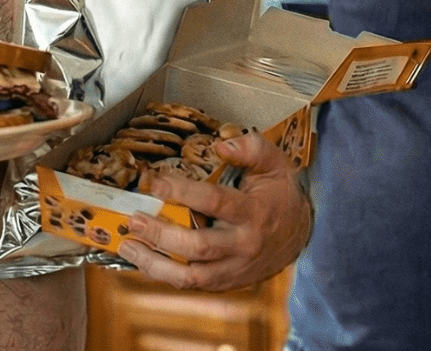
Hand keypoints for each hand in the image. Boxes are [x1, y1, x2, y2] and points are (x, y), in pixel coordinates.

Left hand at [117, 133, 311, 291]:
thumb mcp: (274, 164)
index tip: (156, 182)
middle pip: (198, 246)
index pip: (215, 202)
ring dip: (155, 264)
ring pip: (191, 276)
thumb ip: (250, 149)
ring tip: (129, 247)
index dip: (183, 192)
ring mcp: (234, 268)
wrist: (302, 235)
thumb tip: (220, 145)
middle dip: (161, 234)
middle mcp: (244, 244)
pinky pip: (191, 284)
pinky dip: (165, 274)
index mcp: (254, 212)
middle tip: (134, 220)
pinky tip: (144, 260)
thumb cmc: (280, 195)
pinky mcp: (226, 282)